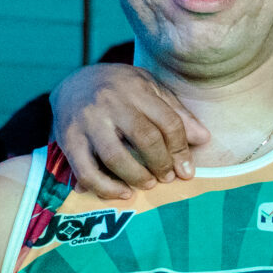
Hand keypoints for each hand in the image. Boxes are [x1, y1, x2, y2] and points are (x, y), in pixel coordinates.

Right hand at [54, 62, 210, 196]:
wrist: (72, 80)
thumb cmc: (120, 88)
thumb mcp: (150, 88)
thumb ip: (176, 112)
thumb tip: (203, 139)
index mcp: (136, 87)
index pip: (167, 121)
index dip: (181, 150)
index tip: (187, 170)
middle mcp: (110, 102)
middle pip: (145, 138)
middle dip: (161, 164)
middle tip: (168, 177)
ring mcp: (87, 121)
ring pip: (115, 156)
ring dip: (136, 176)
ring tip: (148, 183)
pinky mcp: (68, 139)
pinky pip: (87, 170)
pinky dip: (106, 187)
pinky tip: (122, 192)